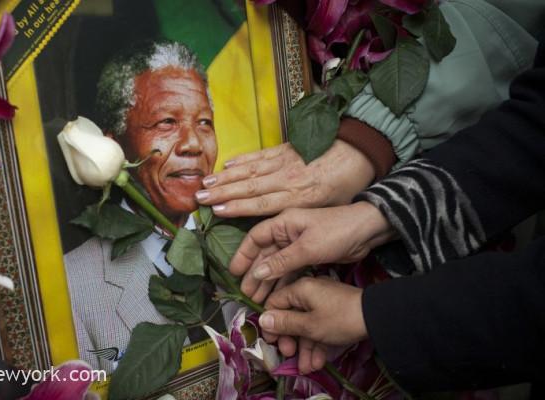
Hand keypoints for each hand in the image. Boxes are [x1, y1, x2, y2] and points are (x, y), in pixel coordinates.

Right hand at [195, 140, 374, 216]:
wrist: (361, 149)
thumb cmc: (348, 184)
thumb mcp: (329, 207)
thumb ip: (303, 219)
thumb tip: (281, 234)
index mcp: (300, 196)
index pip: (262, 203)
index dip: (238, 207)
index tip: (217, 210)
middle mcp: (288, 178)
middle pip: (249, 186)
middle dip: (222, 192)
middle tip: (199, 197)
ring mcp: (286, 161)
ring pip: (250, 170)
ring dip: (225, 177)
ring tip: (205, 183)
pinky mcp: (287, 149)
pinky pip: (260, 155)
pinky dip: (242, 160)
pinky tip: (227, 166)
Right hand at [229, 203, 394, 296]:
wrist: (368, 231)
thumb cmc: (337, 231)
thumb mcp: (308, 248)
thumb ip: (282, 262)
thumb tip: (257, 274)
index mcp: (283, 223)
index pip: (255, 238)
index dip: (243, 255)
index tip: (234, 273)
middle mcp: (287, 233)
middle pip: (264, 254)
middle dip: (254, 274)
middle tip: (246, 294)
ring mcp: (297, 245)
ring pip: (276, 265)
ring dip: (267, 282)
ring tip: (258, 300)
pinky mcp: (308, 256)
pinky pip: (290, 270)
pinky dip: (282, 282)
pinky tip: (276, 296)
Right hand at [259, 277, 367, 373]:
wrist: (377, 318)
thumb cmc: (339, 319)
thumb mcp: (309, 325)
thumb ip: (284, 323)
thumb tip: (262, 320)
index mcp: (300, 289)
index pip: (274, 303)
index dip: (270, 323)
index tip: (271, 341)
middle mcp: (309, 293)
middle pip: (291, 317)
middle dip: (290, 340)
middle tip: (289, 354)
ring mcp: (323, 303)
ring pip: (306, 326)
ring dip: (305, 348)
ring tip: (306, 367)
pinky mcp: (334, 313)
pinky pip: (320, 327)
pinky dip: (318, 344)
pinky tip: (318, 362)